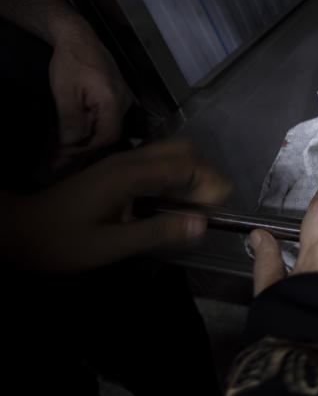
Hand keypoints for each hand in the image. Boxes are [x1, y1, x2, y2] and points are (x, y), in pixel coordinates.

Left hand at [2, 140, 230, 272]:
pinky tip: (175, 200)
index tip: (220, 205)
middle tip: (212, 203)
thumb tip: (201, 224)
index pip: (184, 164)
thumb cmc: (63, 242)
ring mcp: (121, 162)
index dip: (209, 181)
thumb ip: (157, 233)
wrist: (19, 231)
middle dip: (205, 172)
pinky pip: (157, 162)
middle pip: (181, 150)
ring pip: (170, 153)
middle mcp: (128, 161)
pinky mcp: (116, 170)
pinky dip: (176, 175)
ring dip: (192, 172)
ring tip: (199, 203)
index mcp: (129, 175)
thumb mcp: (110, 246)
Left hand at [48, 26, 132, 158]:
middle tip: (59, 160)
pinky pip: (105, 118)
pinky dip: (89, 129)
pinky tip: (75, 134)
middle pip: (108, 135)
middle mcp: (123, 102)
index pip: (107, 136)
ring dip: (86, 140)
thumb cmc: (71, 61)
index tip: (63, 154)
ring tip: (63, 151)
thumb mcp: (65, 91)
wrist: (79, 38)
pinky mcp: (116, 96)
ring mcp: (122, 99)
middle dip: (83, 149)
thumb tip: (71, 143)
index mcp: (112, 101)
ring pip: (106, 128)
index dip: (86, 149)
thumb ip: (70, 118)